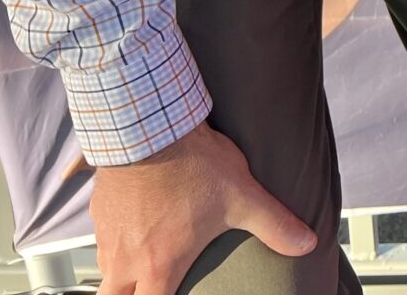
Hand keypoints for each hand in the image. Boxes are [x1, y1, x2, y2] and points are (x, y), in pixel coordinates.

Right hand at [91, 123, 314, 293]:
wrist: (150, 128)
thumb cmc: (195, 165)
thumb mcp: (242, 197)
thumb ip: (275, 225)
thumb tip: (307, 243)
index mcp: (159, 265)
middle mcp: (125, 258)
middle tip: (149, 288)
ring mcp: (107, 235)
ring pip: (106, 270)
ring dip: (121, 272)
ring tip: (144, 261)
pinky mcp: (100, 211)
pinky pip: (102, 238)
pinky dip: (115, 241)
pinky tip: (134, 225)